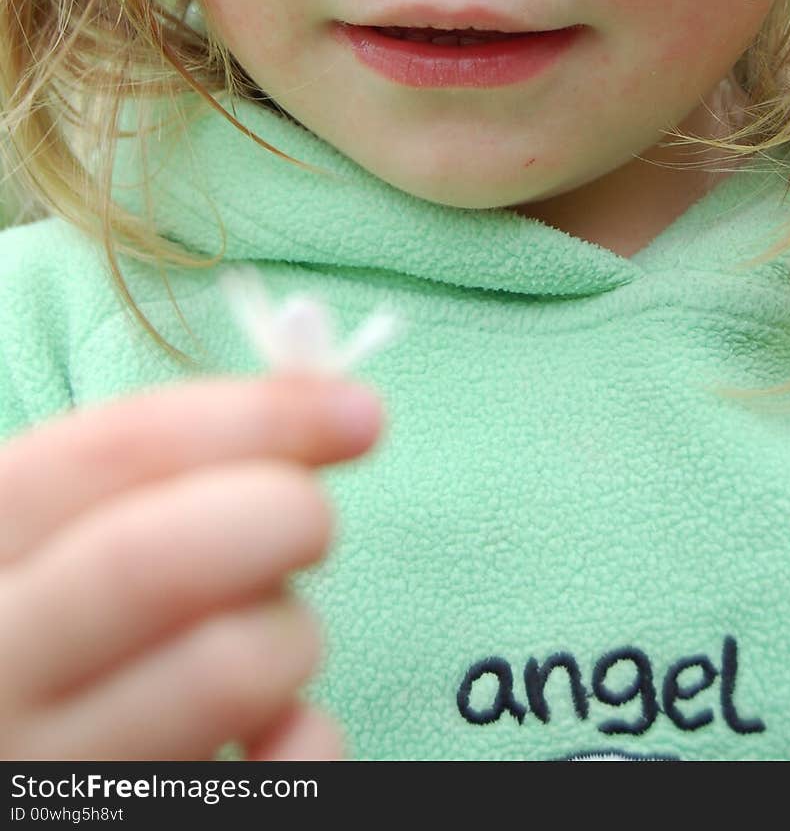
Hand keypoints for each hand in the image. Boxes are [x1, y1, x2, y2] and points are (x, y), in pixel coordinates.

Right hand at [0, 373, 381, 758]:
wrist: (28, 745)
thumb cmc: (71, 628)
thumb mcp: (73, 535)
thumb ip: (170, 470)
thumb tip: (331, 406)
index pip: (106, 457)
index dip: (250, 419)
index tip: (353, 413)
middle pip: (150, 565)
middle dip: (275, 514)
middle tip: (315, 518)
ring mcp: (54, 778)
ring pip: (222, 671)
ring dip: (290, 630)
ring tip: (274, 630)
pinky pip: (267, 787)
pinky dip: (310, 739)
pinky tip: (284, 726)